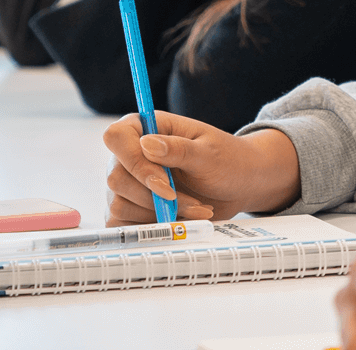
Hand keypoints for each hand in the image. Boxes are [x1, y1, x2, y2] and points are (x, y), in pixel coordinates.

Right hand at [103, 112, 303, 223]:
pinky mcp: (133, 207)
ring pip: (119, 204)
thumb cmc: (227, 160)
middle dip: (154, 197)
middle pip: (116, 178)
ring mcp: (130, 182)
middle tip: (190, 202)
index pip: (116, 137)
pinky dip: (152, 228)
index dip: (134, 162)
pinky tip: (177, 221)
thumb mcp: (210, 153)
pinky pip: (124, 223)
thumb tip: (147, 144)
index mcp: (147, 127)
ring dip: (158, 214)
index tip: (164, 184)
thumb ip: (179, 149)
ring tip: (193, 209)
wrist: (239, 185)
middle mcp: (132, 154)